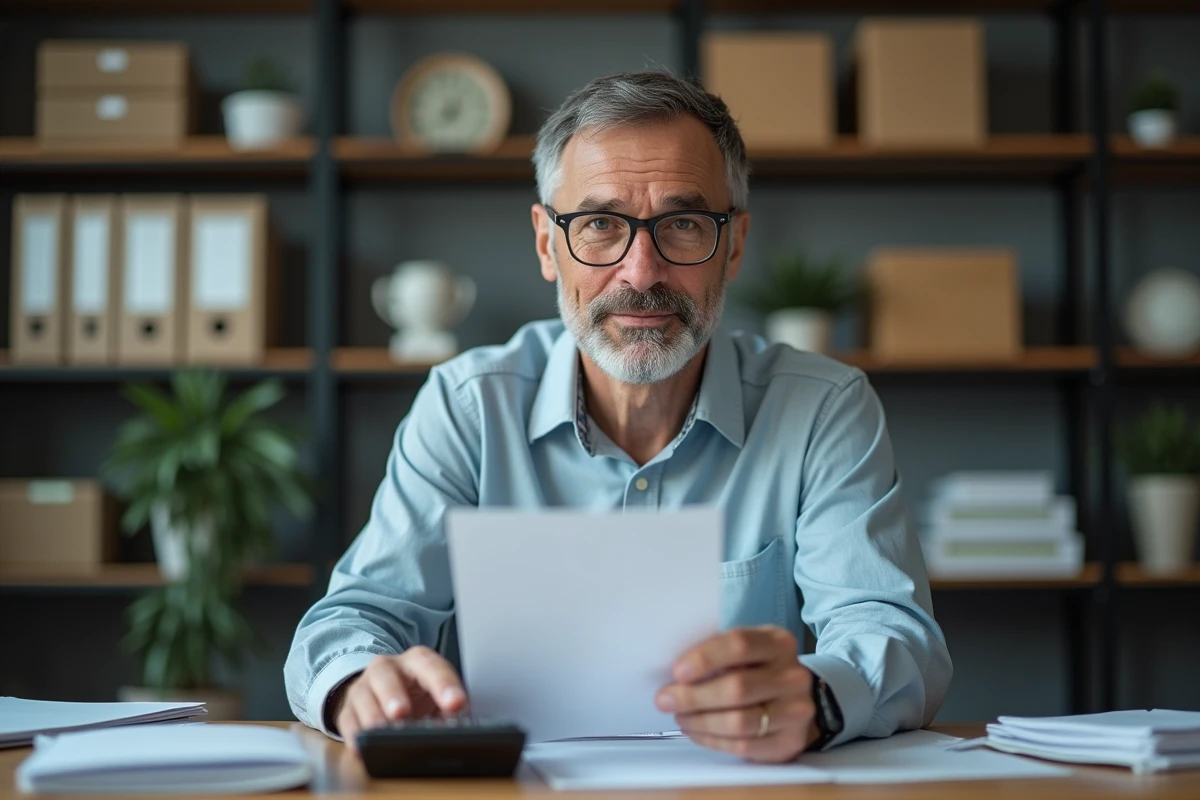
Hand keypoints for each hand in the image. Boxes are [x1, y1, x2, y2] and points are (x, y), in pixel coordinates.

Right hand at [333, 647, 467, 751]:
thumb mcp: (438, 695)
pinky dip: (353, 734)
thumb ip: (449, 708)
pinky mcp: (349, 708)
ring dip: (372, 715)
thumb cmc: (419, 694)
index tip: (456, 704)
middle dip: (393, 694)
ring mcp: (365, 686)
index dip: (443, 684)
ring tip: (382, 732)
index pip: (430, 666)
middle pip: (386, 674)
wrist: (388, 692)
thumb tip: (459, 727)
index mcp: (417, 661)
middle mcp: (388, 668)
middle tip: (402, 713)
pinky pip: (347, 720)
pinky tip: (361, 747)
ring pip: (363, 696)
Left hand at [655, 626, 818, 762]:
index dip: (705, 658)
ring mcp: (795, 711)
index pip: (740, 645)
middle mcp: (792, 676)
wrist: (800, 700)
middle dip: (694, 696)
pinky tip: (697, 732)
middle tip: (665, 700)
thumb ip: (720, 654)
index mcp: (779, 643)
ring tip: (681, 717)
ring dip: (701, 721)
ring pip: (740, 721)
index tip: (678, 671)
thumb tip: (676, 674)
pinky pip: (744, 746)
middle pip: (738, 687)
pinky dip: (713, 740)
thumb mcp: (749, 651)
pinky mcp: (790, 742)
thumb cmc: (761, 670)